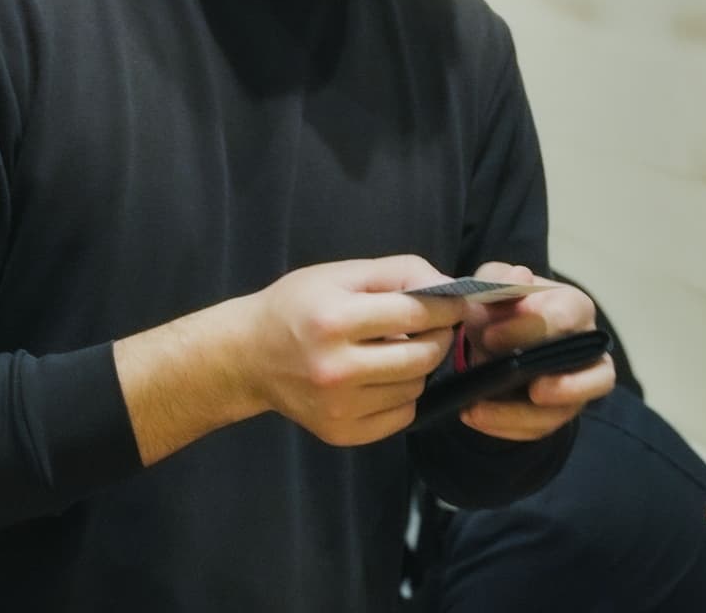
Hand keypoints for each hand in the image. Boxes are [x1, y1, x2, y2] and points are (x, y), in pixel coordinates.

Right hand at [246, 254, 466, 446]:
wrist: (248, 356)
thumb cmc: (296, 306)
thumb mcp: (340, 274)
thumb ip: (398, 273)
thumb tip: (449, 286)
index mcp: (335, 320)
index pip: (416, 315)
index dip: (447, 306)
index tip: (458, 302)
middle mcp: (336, 369)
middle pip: (422, 357)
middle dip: (439, 337)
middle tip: (433, 327)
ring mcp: (338, 407)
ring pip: (415, 387)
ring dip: (419, 366)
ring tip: (398, 349)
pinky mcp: (341, 433)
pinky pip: (401, 416)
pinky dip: (404, 395)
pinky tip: (384, 377)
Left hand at [457, 262, 613, 440]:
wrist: (494, 337)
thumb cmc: (501, 306)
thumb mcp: (493, 284)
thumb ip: (500, 278)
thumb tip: (519, 276)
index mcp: (574, 306)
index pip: (565, 317)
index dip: (530, 327)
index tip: (490, 336)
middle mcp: (586, 347)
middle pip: (585, 369)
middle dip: (553, 381)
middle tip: (515, 384)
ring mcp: (578, 384)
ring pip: (567, 408)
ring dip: (523, 414)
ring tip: (479, 410)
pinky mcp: (560, 412)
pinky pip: (542, 428)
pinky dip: (508, 427)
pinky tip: (475, 416)